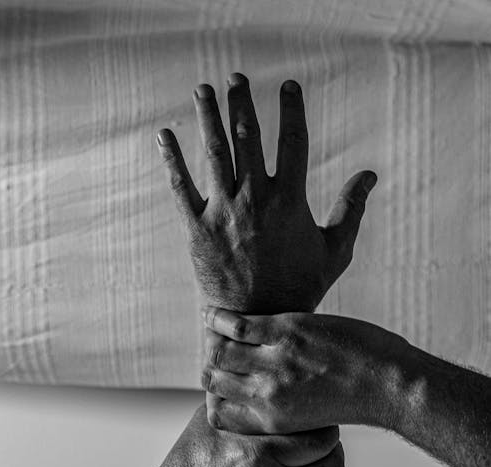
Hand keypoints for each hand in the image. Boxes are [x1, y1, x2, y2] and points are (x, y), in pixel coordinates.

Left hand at [156, 71, 377, 313]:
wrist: (258, 320)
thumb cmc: (301, 287)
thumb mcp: (336, 250)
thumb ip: (353, 210)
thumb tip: (370, 174)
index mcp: (289, 201)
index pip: (293, 141)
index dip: (292, 109)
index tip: (289, 86)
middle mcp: (254, 200)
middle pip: (247, 137)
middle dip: (242, 103)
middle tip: (236, 79)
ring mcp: (222, 213)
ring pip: (213, 153)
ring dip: (208, 117)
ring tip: (203, 89)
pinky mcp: (197, 230)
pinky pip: (180, 188)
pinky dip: (171, 160)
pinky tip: (164, 136)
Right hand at [200, 307, 408, 433]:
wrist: (391, 386)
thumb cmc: (355, 402)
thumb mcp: (309, 420)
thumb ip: (280, 411)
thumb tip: (260, 398)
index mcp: (271, 421)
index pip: (218, 413)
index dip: (213, 398)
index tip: (217, 383)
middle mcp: (266, 395)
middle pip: (212, 380)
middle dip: (209, 366)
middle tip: (214, 352)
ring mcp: (275, 362)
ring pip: (219, 351)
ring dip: (211, 339)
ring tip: (212, 330)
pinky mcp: (286, 332)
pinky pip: (237, 325)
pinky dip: (220, 318)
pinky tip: (215, 313)